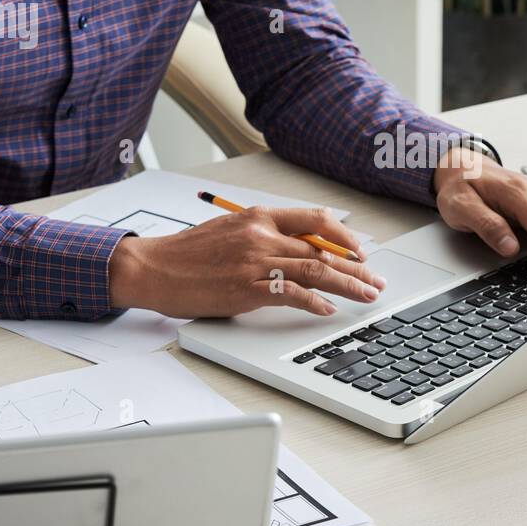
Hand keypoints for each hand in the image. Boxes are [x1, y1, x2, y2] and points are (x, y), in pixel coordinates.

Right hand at [108, 206, 385, 318]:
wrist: (152, 267)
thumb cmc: (188, 253)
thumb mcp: (230, 230)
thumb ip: (264, 234)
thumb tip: (300, 248)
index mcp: (259, 216)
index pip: (315, 220)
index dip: (344, 237)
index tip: (359, 251)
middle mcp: (261, 235)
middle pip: (322, 249)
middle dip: (355, 267)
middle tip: (375, 280)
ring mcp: (255, 262)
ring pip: (315, 270)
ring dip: (347, 284)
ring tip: (366, 295)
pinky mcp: (247, 289)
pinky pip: (292, 294)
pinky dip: (315, 302)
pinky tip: (328, 309)